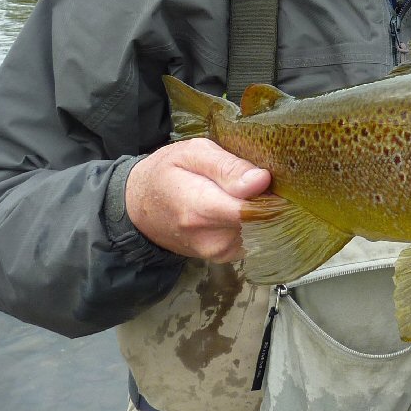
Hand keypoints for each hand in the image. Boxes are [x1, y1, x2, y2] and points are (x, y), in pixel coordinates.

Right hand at [124, 138, 270, 260]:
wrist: (137, 207)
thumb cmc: (165, 173)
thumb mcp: (192, 154)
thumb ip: (227, 167)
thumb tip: (262, 180)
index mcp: (201, 209)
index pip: (254, 210)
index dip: (270, 193)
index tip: (273, 178)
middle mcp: (211, 239)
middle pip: (261, 220)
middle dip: (267, 199)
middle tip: (257, 179)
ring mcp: (218, 253)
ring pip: (261, 230)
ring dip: (261, 212)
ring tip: (243, 192)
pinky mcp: (224, 257)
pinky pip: (254, 238)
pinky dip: (254, 223)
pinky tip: (240, 208)